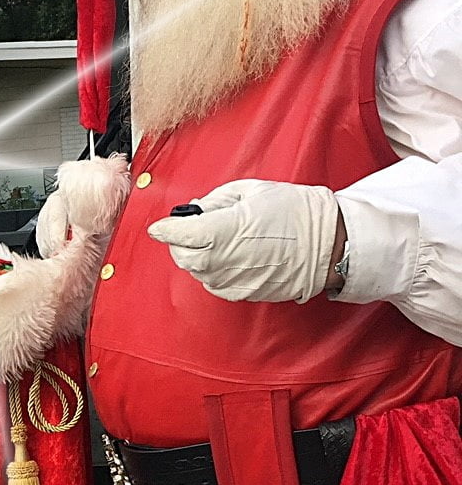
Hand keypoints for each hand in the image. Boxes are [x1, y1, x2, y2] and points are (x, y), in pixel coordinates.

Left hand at [148, 180, 340, 303]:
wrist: (325, 245)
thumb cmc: (295, 213)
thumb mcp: (253, 191)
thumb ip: (217, 200)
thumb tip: (197, 210)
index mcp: (222, 230)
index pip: (178, 234)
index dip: (165, 229)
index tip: (159, 227)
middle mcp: (221, 260)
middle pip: (181, 256)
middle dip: (181, 242)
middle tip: (195, 227)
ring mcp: (230, 280)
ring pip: (196, 271)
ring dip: (199, 255)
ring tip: (222, 239)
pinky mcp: (240, 293)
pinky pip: (214, 282)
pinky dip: (214, 269)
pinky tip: (232, 255)